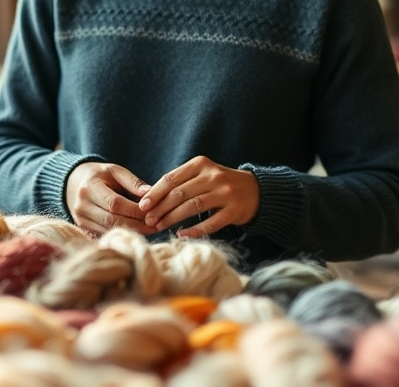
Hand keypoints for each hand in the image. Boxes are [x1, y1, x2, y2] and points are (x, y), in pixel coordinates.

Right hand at [64, 161, 152, 235]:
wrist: (74, 182)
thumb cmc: (99, 175)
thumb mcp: (115, 171)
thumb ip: (132, 181)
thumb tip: (150, 193)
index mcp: (90, 187)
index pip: (115, 203)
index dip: (135, 210)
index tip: (153, 212)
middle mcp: (82, 205)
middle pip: (112, 219)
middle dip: (136, 224)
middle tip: (155, 226)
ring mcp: (80, 218)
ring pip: (109, 229)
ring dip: (131, 231)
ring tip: (149, 230)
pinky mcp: (82, 227)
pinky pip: (104, 233)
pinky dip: (121, 233)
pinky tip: (135, 231)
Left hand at [138, 156, 259, 238]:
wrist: (256, 190)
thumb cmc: (220, 183)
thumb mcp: (202, 174)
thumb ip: (181, 182)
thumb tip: (150, 197)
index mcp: (201, 164)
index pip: (171, 178)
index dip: (155, 193)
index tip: (142, 205)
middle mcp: (213, 176)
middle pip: (179, 193)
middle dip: (160, 208)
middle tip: (148, 220)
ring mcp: (225, 193)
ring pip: (192, 207)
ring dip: (172, 218)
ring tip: (159, 227)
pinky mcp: (234, 210)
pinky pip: (210, 223)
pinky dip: (194, 230)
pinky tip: (181, 234)